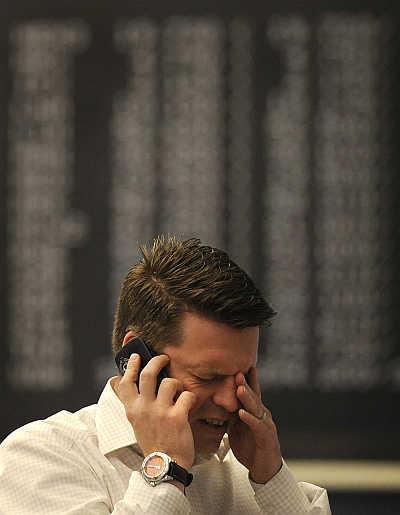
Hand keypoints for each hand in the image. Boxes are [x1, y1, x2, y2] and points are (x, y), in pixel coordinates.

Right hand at [117, 353, 196, 469]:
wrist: (165, 466)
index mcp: (132, 410)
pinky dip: (190, 397)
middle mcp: (144, 408)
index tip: (136, 356)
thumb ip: (138, 406)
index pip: (126, 382)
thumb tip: (140, 388)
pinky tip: (189, 404)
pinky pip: (186, 395)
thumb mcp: (138, 424)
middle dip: (157, 360)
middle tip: (164, 358)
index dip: (131, 366)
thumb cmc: (154, 444)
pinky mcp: (177, 417)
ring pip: (169, 382)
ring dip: (177, 384)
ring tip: (179, 391)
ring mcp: (160, 412)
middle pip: (148, 373)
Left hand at [228, 367, 281, 483]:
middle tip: (237, 372)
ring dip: (247, 398)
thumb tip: (216, 403)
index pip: (250, 392)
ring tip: (239, 388)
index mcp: (254, 411)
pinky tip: (242, 413)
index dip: (245, 380)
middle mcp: (262, 414)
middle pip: (253, 396)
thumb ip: (230, 414)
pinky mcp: (266, 437)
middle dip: (245, 384)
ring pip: (256, 408)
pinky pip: (258, 426)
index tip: (237, 367)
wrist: (264, 468)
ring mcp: (265, 425)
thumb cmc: (250, 446)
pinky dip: (250, 419)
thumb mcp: (237, 427)